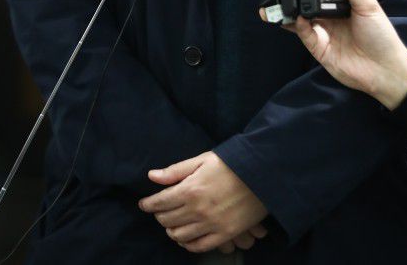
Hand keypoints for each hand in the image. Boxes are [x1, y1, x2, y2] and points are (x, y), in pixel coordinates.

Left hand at [138, 150, 267, 252]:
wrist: (262, 173)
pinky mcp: (224, 234)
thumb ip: (176, 170)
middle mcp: (198, 210)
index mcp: (191, 189)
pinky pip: (198, 246)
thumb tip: (151, 176)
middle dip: (159, 215)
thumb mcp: (203, 159)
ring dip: (171, 230)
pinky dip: (187, 244)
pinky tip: (185, 238)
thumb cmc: (232, 162)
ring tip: (172, 223)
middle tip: (160, 210)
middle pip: (167, 220)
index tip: (144, 204)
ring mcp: (211, 225)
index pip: (160, 202)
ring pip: (179, 236)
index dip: (149, 204)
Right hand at [262, 0, 406, 108]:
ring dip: (291, 10)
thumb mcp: (368, 5)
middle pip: (308, 2)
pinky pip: (304, 34)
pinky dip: (298, 25)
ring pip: (301, 18)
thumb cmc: (381, 36)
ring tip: (281, 0)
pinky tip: (299, 17)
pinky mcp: (318, 48)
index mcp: (342, 4)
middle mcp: (329, 17)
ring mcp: (323, 32)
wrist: (384, 70)